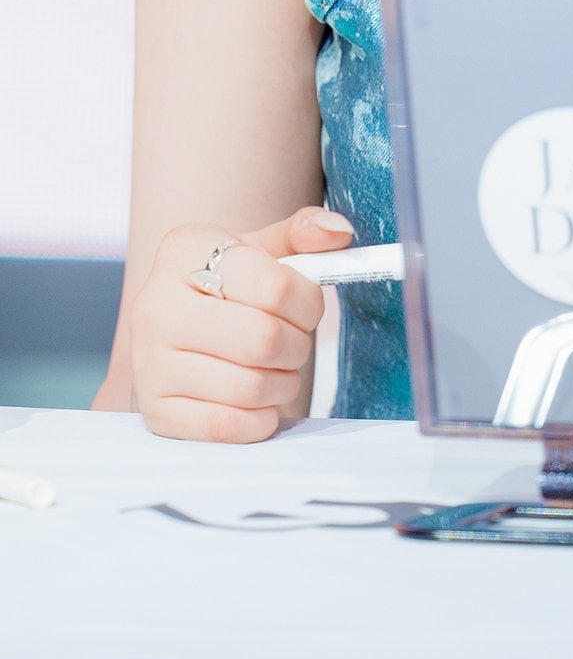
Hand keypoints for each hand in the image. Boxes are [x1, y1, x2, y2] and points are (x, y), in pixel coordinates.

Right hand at [129, 205, 354, 442]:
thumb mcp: (264, 247)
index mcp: (184, 249)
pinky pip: (227, 427)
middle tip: (293, 343)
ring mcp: (149, 363)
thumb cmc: (231, 285)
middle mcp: (155, 304)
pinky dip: (259, 420)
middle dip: (297, 347)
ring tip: (276, 369)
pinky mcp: (155, 412)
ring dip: (283, 384)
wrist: (179, 330)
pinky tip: (258, 402)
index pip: (275, 287)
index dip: (308, 304)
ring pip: (249, 388)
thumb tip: (338, 232)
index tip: (305, 308)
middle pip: (264, 340)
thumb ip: (305, 232)